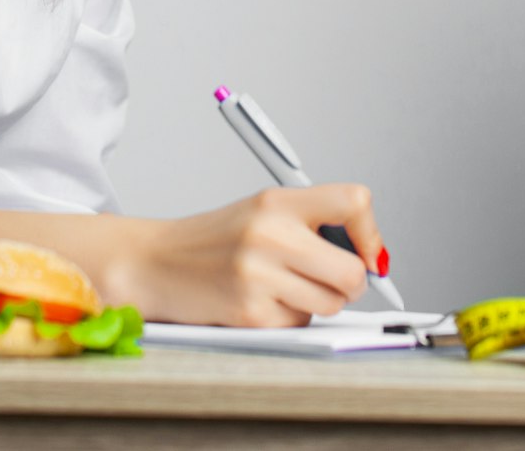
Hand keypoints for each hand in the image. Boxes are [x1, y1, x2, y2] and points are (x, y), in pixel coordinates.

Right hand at [128, 184, 383, 326]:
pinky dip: (287, 318)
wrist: (153, 262)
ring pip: (331, 303)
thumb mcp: (261, 212)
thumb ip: (312, 223)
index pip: (353, 201)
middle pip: (353, 270)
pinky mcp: (250, 313)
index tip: (369, 251)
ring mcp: (259, 275)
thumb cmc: (212, 240)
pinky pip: (299, 323)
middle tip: (333, 279)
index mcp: (276, 201)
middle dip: (351, 283)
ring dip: (317, 302)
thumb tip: (372, 257)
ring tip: (283, 286)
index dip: (371, 232)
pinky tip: (260, 301)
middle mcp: (270, 233)